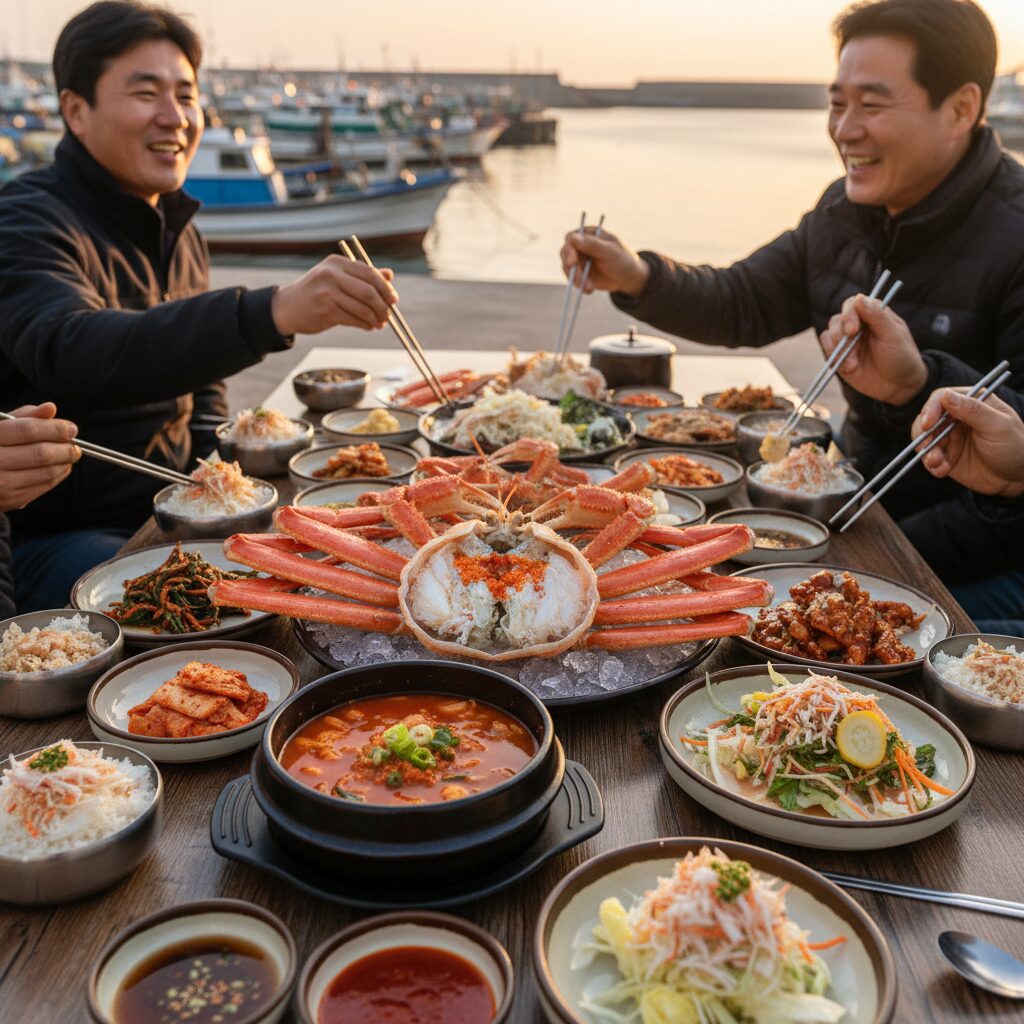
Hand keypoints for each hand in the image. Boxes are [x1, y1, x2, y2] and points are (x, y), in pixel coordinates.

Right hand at [0, 403, 80, 512]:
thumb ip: (23, 417)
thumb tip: (51, 408)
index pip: (28, 430)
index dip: (55, 428)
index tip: (71, 428)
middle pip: (41, 453)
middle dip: (65, 449)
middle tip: (75, 445)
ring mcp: (1, 484)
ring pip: (46, 472)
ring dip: (65, 463)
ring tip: (70, 455)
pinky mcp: (10, 500)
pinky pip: (43, 486)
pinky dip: (58, 475)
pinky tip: (61, 467)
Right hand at [271, 255, 397, 334]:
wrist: (287, 307)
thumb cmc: (316, 291)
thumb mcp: (337, 277)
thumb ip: (363, 275)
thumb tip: (389, 275)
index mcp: (336, 262)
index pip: (369, 273)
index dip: (385, 287)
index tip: (393, 299)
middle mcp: (331, 275)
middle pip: (368, 291)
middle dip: (383, 305)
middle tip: (388, 315)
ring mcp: (327, 293)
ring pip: (362, 308)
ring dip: (375, 318)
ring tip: (380, 323)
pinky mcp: (325, 311)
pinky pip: (353, 319)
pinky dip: (365, 324)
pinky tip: (369, 326)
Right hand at [560, 225, 649, 296]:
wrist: (627, 277)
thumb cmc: (622, 260)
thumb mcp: (610, 252)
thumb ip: (593, 245)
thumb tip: (574, 238)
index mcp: (589, 234)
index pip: (571, 238)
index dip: (569, 250)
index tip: (572, 262)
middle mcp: (580, 245)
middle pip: (566, 253)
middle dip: (571, 268)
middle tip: (580, 280)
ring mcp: (578, 259)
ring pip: (567, 268)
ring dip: (576, 279)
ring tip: (589, 288)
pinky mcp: (579, 272)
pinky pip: (572, 278)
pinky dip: (578, 284)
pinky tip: (588, 289)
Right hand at [819, 294, 927, 403]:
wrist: (899, 386)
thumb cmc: (902, 357)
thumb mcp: (894, 335)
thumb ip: (877, 316)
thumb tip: (859, 298)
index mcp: (873, 314)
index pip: (853, 304)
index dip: (849, 314)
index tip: (852, 330)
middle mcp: (858, 325)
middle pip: (837, 319)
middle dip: (840, 334)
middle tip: (849, 349)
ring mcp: (847, 341)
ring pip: (829, 334)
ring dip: (836, 348)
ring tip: (852, 363)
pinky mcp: (840, 356)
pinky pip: (827, 350)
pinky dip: (833, 358)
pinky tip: (848, 367)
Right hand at [912, 388, 1023, 497]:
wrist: (1017, 478)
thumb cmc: (1016, 447)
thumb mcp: (998, 426)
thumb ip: (974, 410)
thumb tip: (946, 395)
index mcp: (972, 402)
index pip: (941, 398)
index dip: (930, 410)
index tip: (927, 425)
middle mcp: (957, 417)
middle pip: (927, 419)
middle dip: (925, 436)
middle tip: (927, 449)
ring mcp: (950, 437)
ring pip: (924, 439)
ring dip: (927, 452)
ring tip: (937, 464)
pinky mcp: (946, 455)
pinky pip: (929, 457)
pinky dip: (931, 465)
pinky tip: (942, 471)